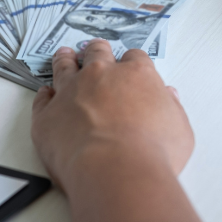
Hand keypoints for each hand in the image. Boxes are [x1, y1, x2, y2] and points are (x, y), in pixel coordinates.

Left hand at [31, 40, 201, 221]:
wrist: (115, 170)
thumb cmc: (152, 153)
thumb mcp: (179, 130)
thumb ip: (171, 108)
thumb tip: (168, 97)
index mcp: (136, 75)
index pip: (135, 58)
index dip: (132, 62)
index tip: (131, 67)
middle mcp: (100, 76)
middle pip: (96, 53)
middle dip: (97, 51)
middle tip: (95, 50)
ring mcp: (70, 93)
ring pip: (64, 67)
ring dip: (64, 60)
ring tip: (63, 56)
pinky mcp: (48, 115)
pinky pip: (42, 100)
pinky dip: (44, 97)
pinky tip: (45, 95)